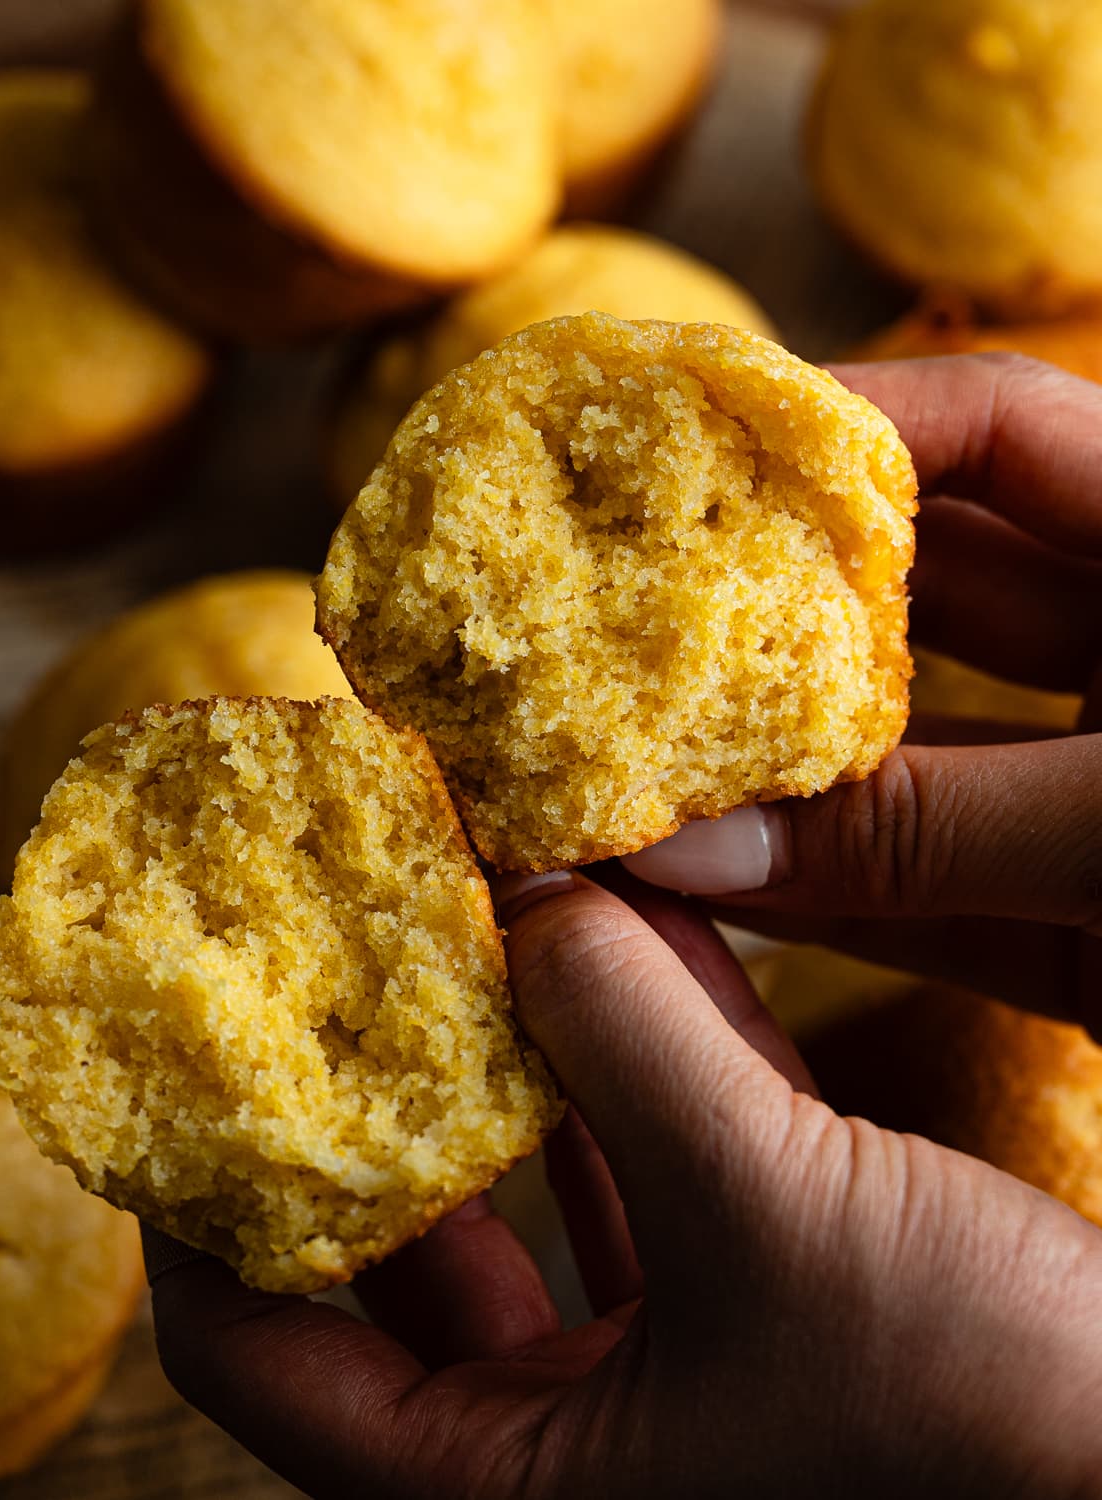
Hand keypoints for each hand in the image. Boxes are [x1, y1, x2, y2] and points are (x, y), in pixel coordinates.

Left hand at [146, 865, 1101, 1497]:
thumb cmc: (984, 1428)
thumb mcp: (779, 1218)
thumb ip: (635, 1045)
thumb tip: (529, 896)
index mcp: (503, 1486)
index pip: (253, 1351)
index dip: (197, 1201)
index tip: (196, 1053)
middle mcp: (559, 1440)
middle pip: (390, 1252)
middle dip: (373, 1097)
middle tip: (342, 953)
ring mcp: (657, 1369)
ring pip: (532, 1194)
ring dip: (516, 1057)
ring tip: (481, 919)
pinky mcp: (750, 1302)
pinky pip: (651, 1167)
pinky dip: (637, 1063)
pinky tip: (631, 948)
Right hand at [624, 353, 1101, 1035]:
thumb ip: (935, 833)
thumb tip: (694, 848)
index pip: (985, 430)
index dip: (833, 433)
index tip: (681, 472)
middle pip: (922, 597)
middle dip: (775, 623)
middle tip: (626, 645)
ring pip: (917, 756)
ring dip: (790, 779)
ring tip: (642, 783)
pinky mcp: (1093, 918)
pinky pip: (944, 885)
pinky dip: (844, 896)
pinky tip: (725, 903)